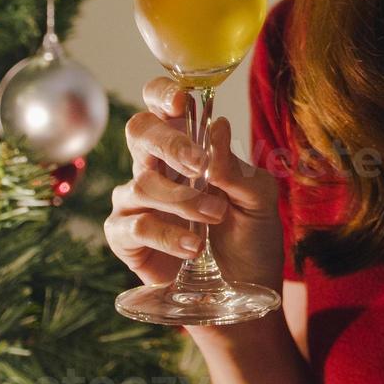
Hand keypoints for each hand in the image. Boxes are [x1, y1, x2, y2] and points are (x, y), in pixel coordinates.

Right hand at [104, 75, 284, 301]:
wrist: (244, 289)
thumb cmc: (250, 236)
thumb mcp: (259, 200)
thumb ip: (235, 168)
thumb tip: (218, 127)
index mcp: (186, 148)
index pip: (160, 107)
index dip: (162, 94)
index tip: (180, 102)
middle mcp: (155, 167)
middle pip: (139, 132)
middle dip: (168, 143)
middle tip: (197, 163)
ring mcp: (135, 200)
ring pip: (142, 183)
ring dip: (183, 201)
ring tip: (213, 219)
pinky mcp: (125, 236)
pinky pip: (134, 225)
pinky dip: (166, 234)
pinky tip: (191, 247)